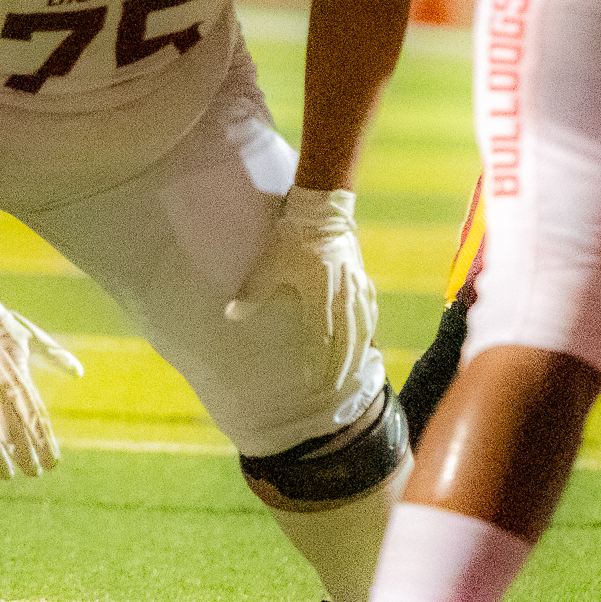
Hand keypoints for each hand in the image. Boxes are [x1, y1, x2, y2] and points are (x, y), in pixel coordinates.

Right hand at [0, 276, 82, 477]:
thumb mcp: (27, 335)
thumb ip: (53, 355)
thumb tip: (77, 372)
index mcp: (14, 375)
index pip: (33, 419)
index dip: (44, 444)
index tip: (53, 462)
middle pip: (11, 433)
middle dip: (24, 457)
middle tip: (35, 473)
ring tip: (7, 475)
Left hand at [226, 186, 375, 392]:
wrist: (321, 211)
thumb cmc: (291, 238)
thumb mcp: (269, 265)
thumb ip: (252, 292)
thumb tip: (230, 315)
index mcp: (322, 296)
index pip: (323, 339)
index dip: (319, 363)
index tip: (313, 384)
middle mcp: (344, 297)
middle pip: (346, 341)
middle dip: (340, 368)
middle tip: (333, 390)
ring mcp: (357, 289)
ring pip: (362, 330)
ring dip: (357, 354)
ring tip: (352, 374)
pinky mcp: (363, 280)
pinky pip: (370, 313)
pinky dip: (368, 332)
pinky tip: (367, 341)